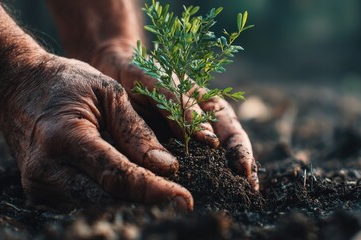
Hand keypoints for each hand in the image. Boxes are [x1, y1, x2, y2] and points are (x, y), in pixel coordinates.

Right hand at [0, 54, 192, 209]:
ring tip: (154, 190)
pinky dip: (106, 197)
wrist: (17, 86)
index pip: (119, 176)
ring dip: (128, 201)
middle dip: (145, 202)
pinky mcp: (37, 192)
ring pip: (95, 206)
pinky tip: (124, 185)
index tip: (184, 200)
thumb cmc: (66, 83)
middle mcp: (46, 168)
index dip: (155, 191)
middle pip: (107, 200)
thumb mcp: (108, 93)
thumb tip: (166, 166)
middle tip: (176, 200)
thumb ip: (137, 131)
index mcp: (65, 137)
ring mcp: (37, 184)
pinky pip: (80, 203)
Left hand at [88, 42, 259, 190]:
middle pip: (226, 153)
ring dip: (216, 181)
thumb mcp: (162, 82)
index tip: (245, 171)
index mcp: (208, 106)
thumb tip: (208, 140)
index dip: (241, 151)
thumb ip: (182, 107)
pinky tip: (185, 195)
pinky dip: (186, 182)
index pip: (232, 132)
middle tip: (244, 194)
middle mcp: (201, 126)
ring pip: (205, 164)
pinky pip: (178, 169)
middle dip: (237, 174)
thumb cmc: (144, 71)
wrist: (115, 70)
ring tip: (224, 201)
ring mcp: (184, 141)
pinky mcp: (164, 151)